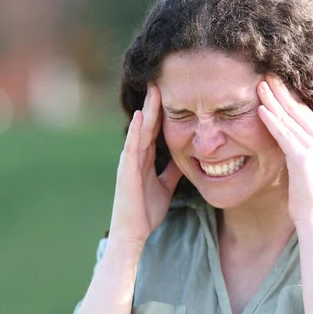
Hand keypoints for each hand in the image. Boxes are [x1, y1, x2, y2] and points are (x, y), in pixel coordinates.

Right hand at [108, 85, 182, 245]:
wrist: (133, 232)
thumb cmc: (146, 211)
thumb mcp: (165, 187)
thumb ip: (172, 171)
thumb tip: (185, 159)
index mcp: (144, 159)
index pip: (154, 130)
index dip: (161, 112)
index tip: (170, 93)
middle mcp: (135, 156)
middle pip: (147, 125)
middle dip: (154, 104)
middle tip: (161, 82)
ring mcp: (129, 161)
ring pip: (140, 130)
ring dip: (146, 110)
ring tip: (154, 90)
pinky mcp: (127, 170)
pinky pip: (132, 146)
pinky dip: (136, 130)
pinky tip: (140, 116)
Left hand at [256, 76, 312, 224]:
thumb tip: (312, 133)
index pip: (306, 111)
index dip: (290, 96)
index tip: (277, 83)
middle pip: (298, 109)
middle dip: (281, 91)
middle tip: (267, 75)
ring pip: (289, 118)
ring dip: (272, 100)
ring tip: (260, 86)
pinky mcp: (303, 157)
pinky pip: (283, 134)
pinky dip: (271, 121)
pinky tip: (261, 109)